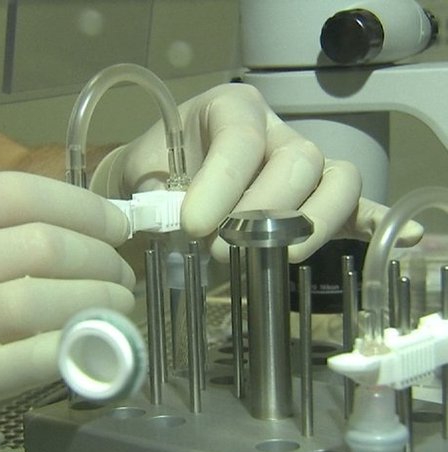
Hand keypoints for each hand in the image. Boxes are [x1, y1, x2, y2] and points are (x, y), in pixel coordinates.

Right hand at [0, 172, 134, 451]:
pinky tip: (92, 348)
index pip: (15, 193)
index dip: (81, 207)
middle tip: (120, 274)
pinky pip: (14, 362)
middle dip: (100, 258)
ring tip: (118, 308)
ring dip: (96, 302)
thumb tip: (47, 234)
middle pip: (38, 243)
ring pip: (36, 299)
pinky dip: (65, 351)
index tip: (115, 224)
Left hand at [90, 83, 422, 261]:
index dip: (221, 184)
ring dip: (313, 224)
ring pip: (337, 181)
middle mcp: (277, 131)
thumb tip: (173, 218)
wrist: (161, 182)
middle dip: (267, 210)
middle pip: (299, 160)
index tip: (193, 227)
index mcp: (232, 109)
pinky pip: (356, 206)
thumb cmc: (154, 171)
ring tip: (280, 256)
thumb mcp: (143, 172)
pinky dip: (374, 224)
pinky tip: (395, 238)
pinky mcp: (316, 199)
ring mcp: (303, 164)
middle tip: (223, 249)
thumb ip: (155, 190)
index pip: (241, 141)